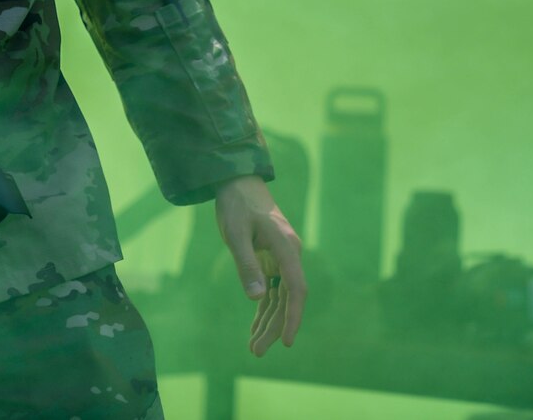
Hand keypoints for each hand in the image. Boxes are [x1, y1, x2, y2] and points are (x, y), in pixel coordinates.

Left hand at [214, 174, 304, 355]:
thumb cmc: (236, 204)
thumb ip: (246, 265)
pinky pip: (272, 289)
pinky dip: (264, 308)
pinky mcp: (272, 259)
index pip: (296, 289)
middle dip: (275, 327)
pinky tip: (256, 328)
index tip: (286, 342)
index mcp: (286, 247)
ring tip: (254, 347)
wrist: (239, 181)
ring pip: (280, 297)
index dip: (293, 317)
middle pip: (288, 298)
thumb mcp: (236, 234)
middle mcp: (290, 254)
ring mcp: (282, 258)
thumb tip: (256, 299)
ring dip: (269, 322)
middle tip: (256, 352)